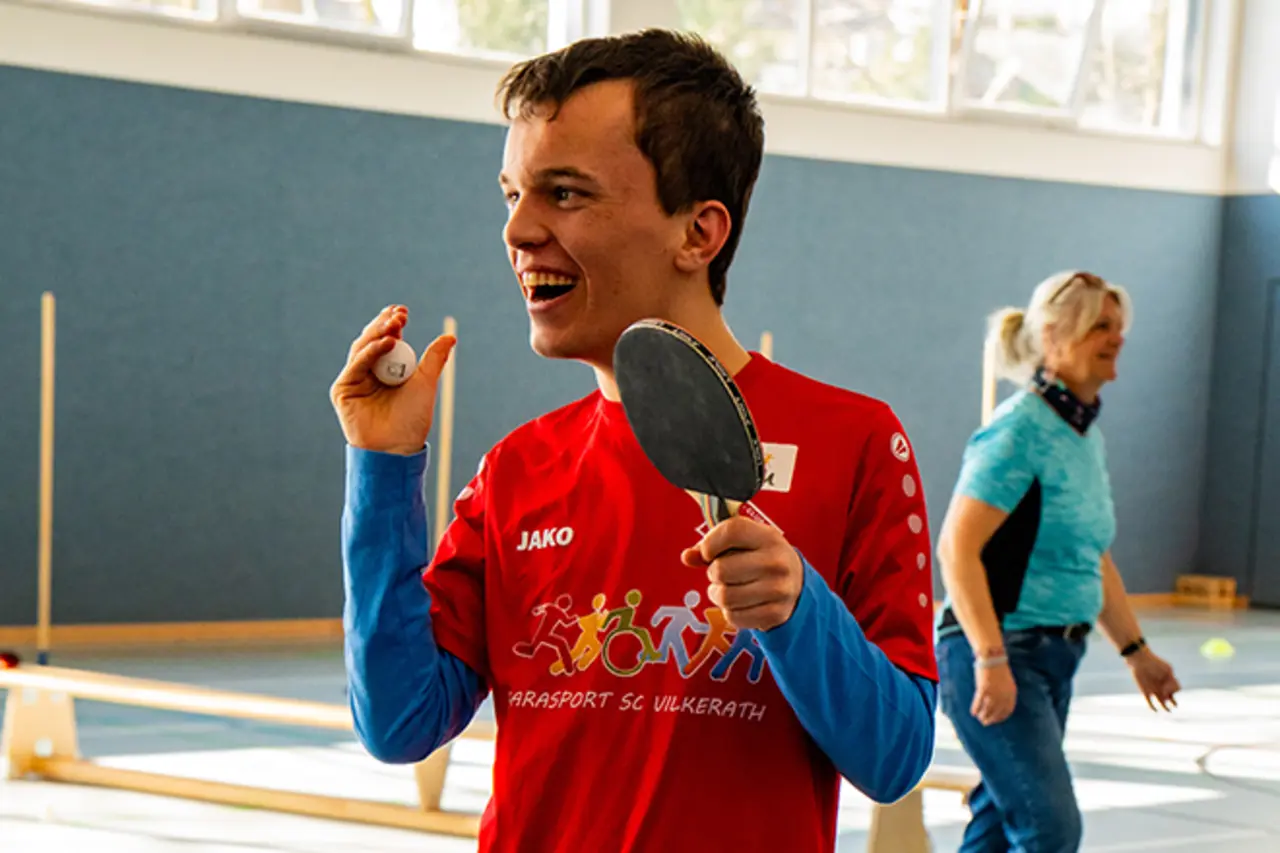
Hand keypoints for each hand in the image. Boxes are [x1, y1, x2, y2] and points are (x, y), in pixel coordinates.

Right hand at [330, 305, 455, 454]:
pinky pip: (356, 365)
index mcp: (387, 370)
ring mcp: (354, 380)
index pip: (387, 340)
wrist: (397, 447)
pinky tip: (386, 343)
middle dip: (384, 325)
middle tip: (399, 314)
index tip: (403, 312)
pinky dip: (370, 352)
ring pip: (362, 349)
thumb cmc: (412, 419)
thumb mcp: (426, 384)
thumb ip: (434, 359)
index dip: (392, 324)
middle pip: (372, 341)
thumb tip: (450, 336)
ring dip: (378, 334)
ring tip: (395, 325)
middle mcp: (369, 372)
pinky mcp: (343, 390)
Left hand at [680, 516, 802, 631]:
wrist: (797, 584)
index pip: (731, 531)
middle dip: (713, 573)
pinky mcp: (775, 614)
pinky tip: (739, 603)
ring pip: (724, 596)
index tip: (709, 552)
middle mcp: (776, 562)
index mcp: (768, 537)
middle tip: (722, 574)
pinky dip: (729, 612)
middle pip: (720, 570)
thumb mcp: (742, 543)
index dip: (710, 543)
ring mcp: (779, 590)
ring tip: (728, 588)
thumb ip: (711, 546)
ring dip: (717, 594)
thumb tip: (687, 557)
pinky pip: (733, 617)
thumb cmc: (759, 557)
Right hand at [972, 662, 1016, 725]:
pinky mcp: (984, 689)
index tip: (995, 721)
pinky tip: (972, 712)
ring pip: (987, 709)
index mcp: (1011, 693)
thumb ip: (1005, 693)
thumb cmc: (999, 668)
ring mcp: (994, 693)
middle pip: (997, 712)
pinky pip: (978, 702)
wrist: (992, 657)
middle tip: (985, 722)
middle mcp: (1004, 695)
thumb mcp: (1007, 682)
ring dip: (983, 715)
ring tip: (979, 718)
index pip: (1007, 710)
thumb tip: (999, 703)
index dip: (1001, 717)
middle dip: (991, 719)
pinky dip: (975, 708)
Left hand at [1127, 648, 1179, 711]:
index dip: (1175, 689)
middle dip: (1173, 703)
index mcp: (1168, 680)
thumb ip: (1172, 681)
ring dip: (1165, 707)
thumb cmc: (1155, 663)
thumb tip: (1167, 693)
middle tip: (1173, 703)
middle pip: (1170, 698)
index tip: (1167, 683)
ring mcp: (1154, 689)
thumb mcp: (1168, 669)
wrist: (1140, 660)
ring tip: (1168, 710)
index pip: (1176, 689)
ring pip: (1162, 702)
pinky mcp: (1145, 691)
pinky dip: (1152, 707)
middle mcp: (1162, 686)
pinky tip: (1155, 710)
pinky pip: (1149, 702)